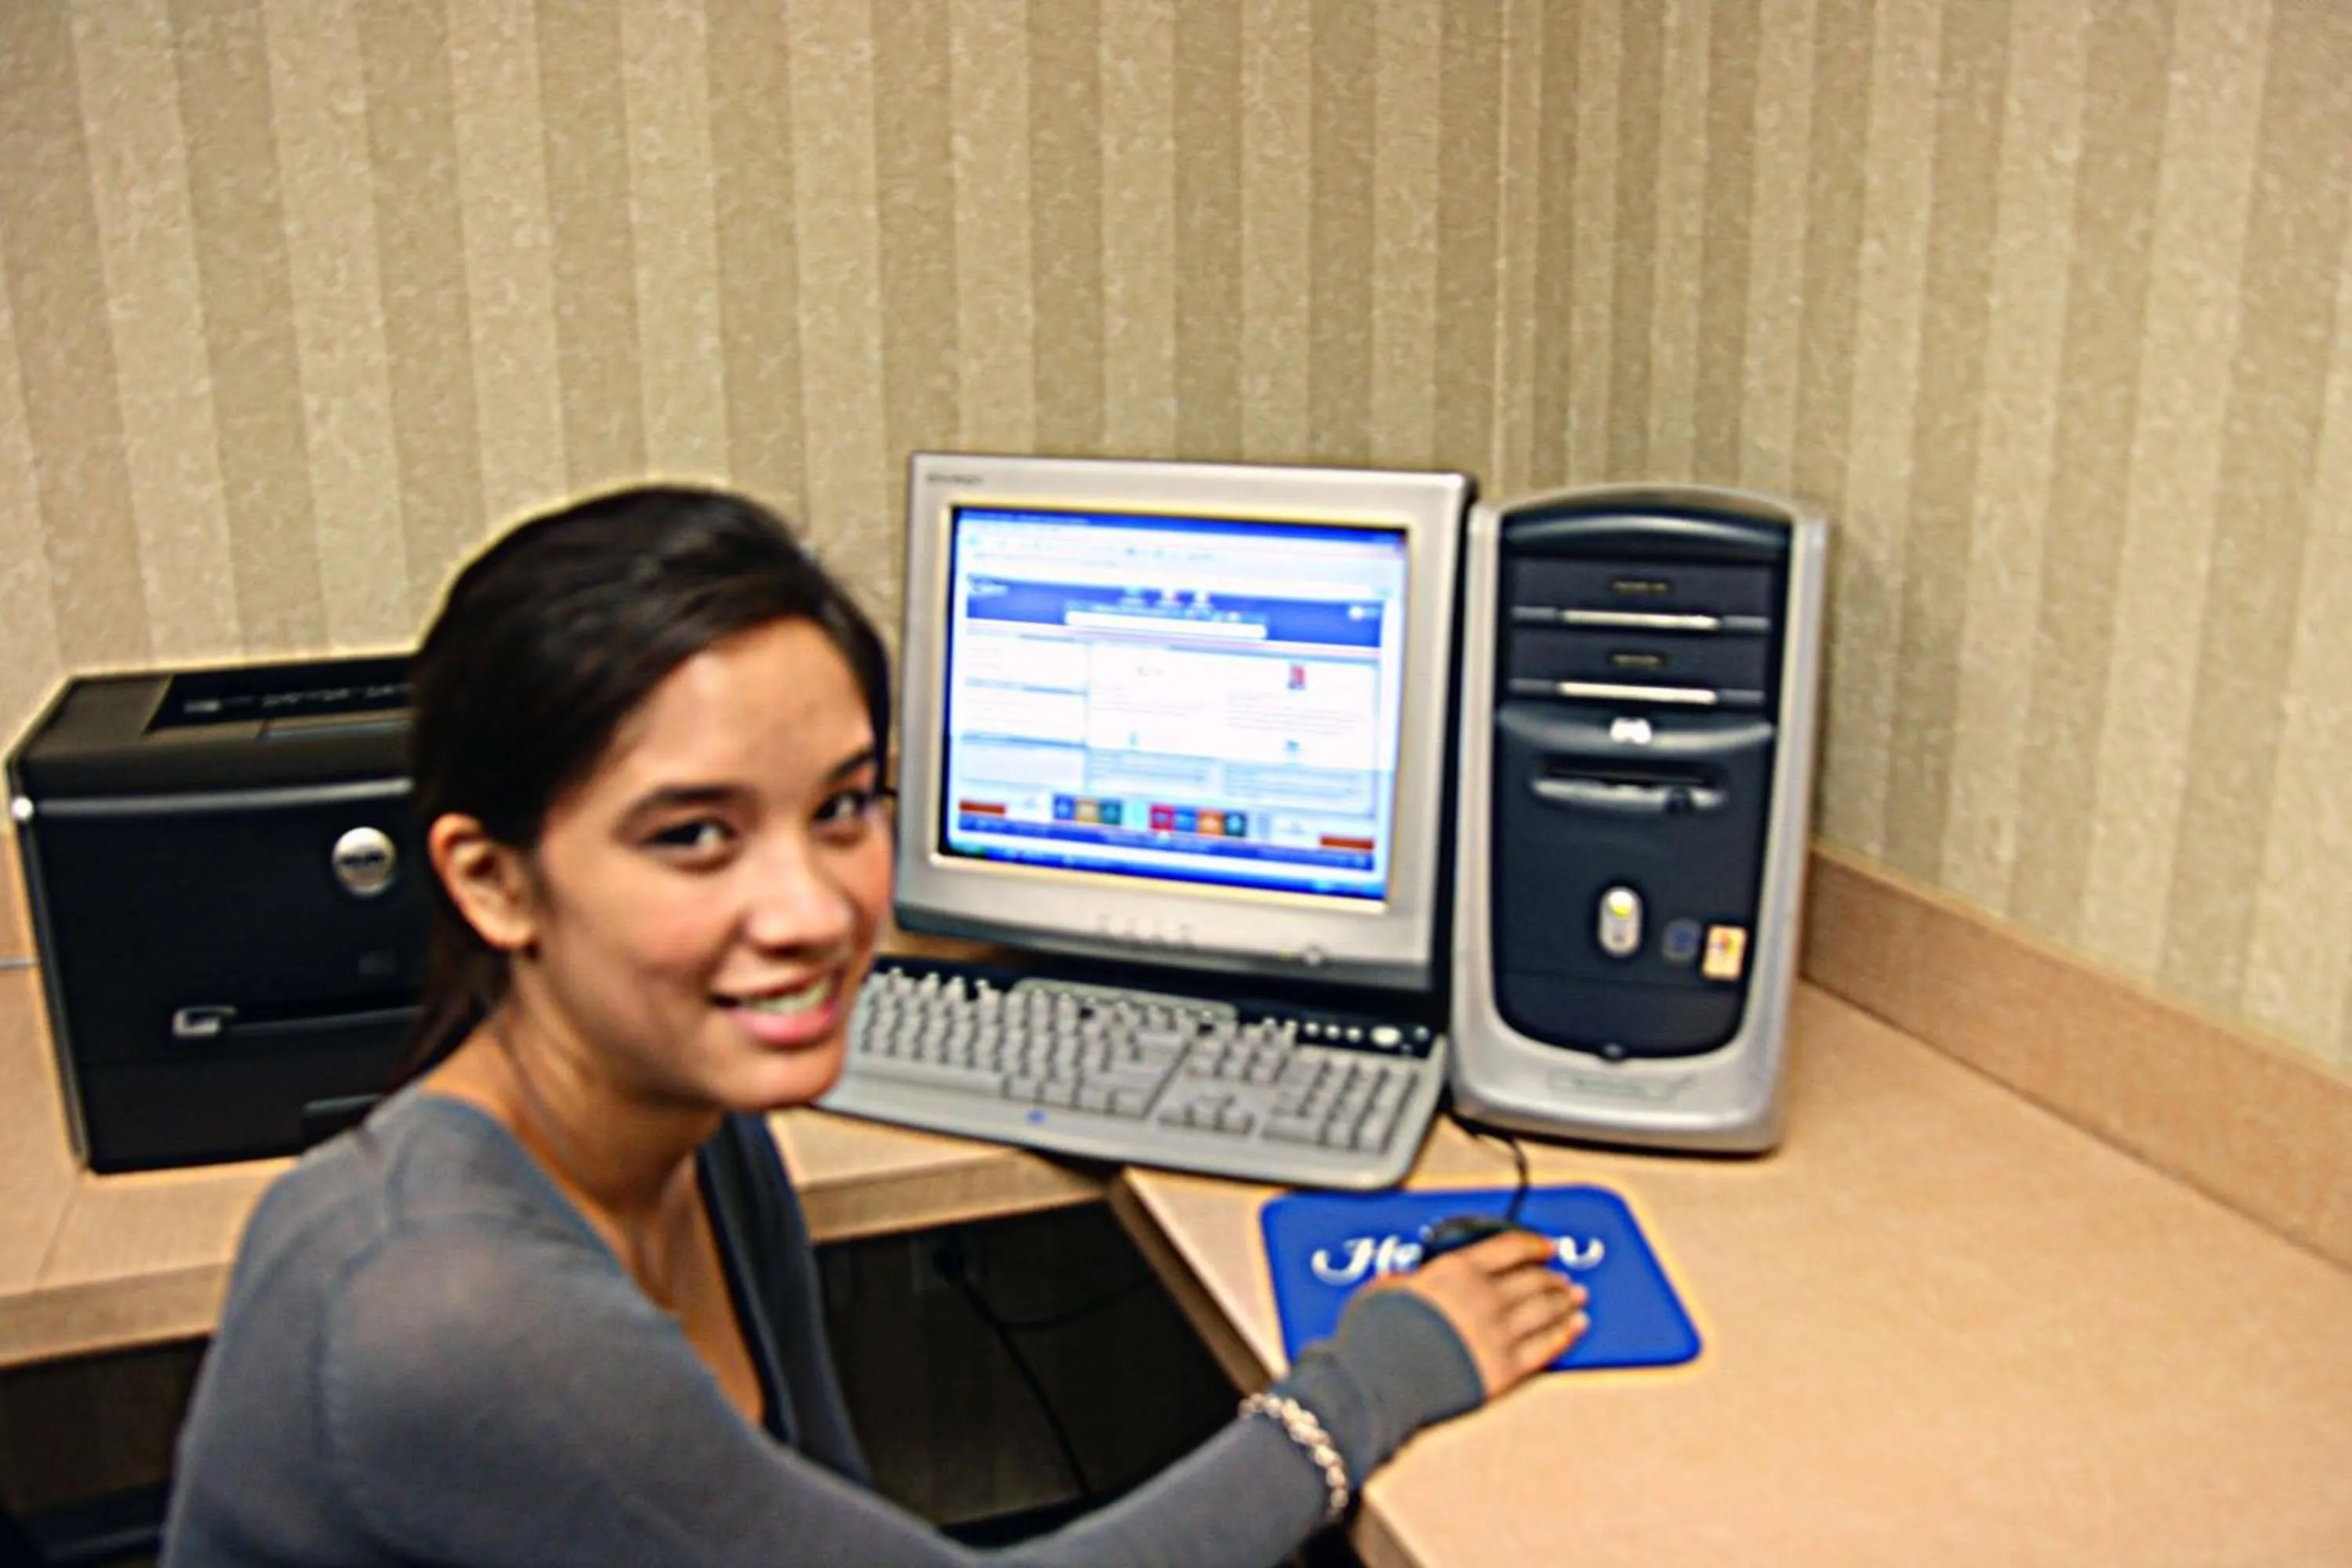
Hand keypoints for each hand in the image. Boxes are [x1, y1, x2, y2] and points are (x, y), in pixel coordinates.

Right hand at [1365, 1230, 1587, 1398]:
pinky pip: (1546, 1347)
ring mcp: (1499, 1333)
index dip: (1534, 1245)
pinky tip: (1576, 1327)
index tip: (1547, 1247)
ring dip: (1565, 1302)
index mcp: (1457, 1270)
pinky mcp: (1506, 1369)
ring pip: (1546, 1310)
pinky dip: (1565, 1334)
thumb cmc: (1375, 1338)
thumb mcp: (1384, 1292)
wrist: (1379, 1384)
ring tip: (1576, 1299)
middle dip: (1553, 1278)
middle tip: (1563, 1279)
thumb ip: (1405, 1282)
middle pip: (1534, 1280)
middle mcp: (1485, 1296)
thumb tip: (1403, 1279)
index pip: (1509, 1248)